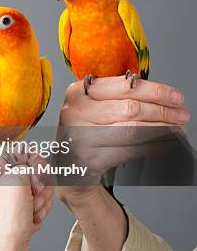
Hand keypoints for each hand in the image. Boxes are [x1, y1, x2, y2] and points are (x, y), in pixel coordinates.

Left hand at [0, 154, 51, 250]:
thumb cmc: (1, 225)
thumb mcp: (16, 181)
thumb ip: (25, 164)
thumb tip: (30, 162)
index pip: (16, 153)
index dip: (32, 162)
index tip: (40, 172)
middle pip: (26, 173)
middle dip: (37, 186)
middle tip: (34, 197)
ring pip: (31, 192)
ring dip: (38, 202)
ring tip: (31, 214)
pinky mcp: (8, 217)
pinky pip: (30, 208)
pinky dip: (35, 215)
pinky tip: (30, 223)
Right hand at [57, 76, 189, 204]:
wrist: (68, 163)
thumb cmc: (87, 129)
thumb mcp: (93, 106)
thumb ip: (118, 96)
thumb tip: (164, 96)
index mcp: (78, 92)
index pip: (123, 87)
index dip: (155, 91)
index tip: (176, 97)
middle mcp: (75, 112)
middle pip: (130, 109)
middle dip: (162, 112)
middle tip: (182, 115)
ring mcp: (80, 136)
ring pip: (133, 131)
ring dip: (162, 130)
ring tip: (178, 129)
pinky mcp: (89, 159)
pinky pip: (131, 151)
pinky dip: (154, 147)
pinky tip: (167, 144)